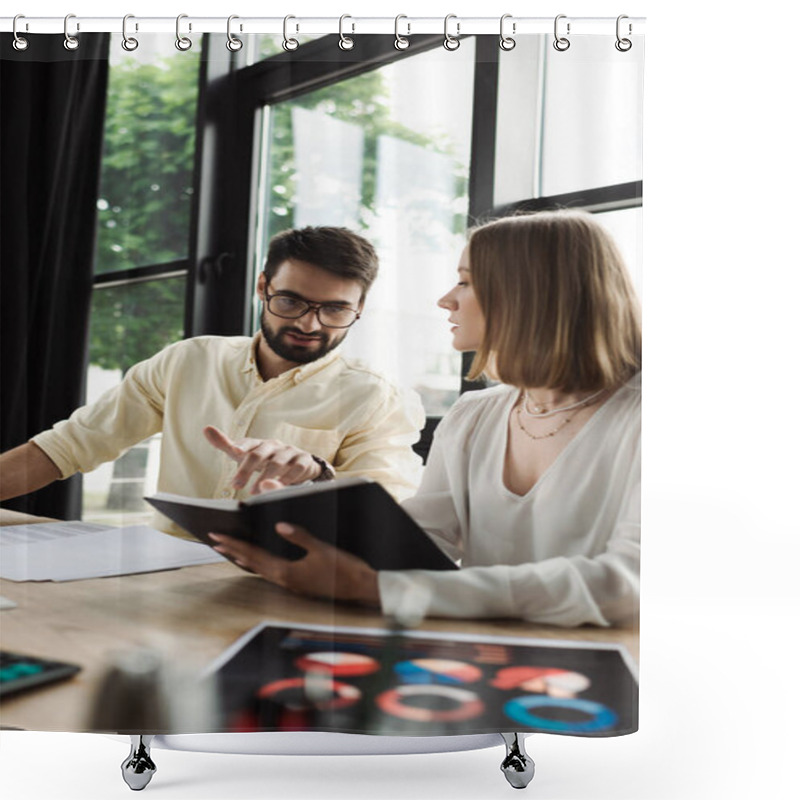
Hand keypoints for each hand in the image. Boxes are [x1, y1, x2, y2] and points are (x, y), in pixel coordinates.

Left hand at [204, 425, 322, 492]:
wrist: (298, 464)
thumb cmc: (265, 460)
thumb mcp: (245, 453)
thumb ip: (226, 444)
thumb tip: (206, 428)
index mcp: (259, 443)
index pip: (249, 443)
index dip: (242, 445)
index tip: (234, 451)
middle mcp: (274, 445)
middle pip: (260, 453)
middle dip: (247, 469)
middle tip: (236, 484)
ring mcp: (290, 452)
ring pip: (277, 462)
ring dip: (265, 477)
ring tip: (254, 492)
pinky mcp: (303, 461)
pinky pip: (296, 469)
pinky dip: (286, 479)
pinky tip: (278, 488)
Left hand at [208, 524, 379, 606]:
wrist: (361, 589)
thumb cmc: (345, 569)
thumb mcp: (322, 548)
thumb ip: (299, 537)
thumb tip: (279, 525)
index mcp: (287, 572)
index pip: (253, 555)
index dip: (234, 544)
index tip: (217, 537)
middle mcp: (285, 581)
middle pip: (251, 564)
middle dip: (233, 551)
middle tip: (215, 541)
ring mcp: (291, 585)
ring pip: (260, 570)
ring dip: (244, 559)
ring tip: (230, 550)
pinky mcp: (298, 586)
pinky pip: (271, 573)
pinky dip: (259, 565)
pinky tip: (258, 561)